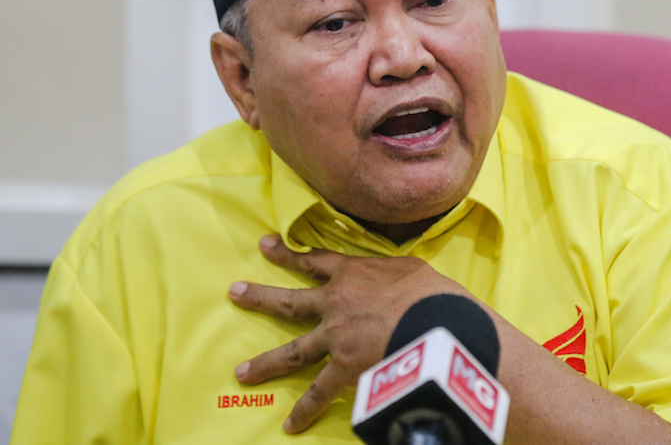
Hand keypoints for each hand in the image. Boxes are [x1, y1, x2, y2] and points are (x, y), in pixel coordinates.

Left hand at [228, 234, 467, 433]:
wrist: (436, 319)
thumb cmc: (433, 290)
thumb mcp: (413, 268)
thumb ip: (395, 273)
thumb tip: (401, 280)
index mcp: (354, 273)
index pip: (315, 260)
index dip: (289, 253)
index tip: (265, 245)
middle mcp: (336, 302)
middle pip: (290, 300)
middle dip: (259, 298)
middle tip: (234, 292)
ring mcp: (336, 336)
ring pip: (292, 352)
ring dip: (264, 364)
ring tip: (241, 373)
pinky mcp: (344, 367)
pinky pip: (319, 392)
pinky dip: (305, 410)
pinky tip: (291, 424)